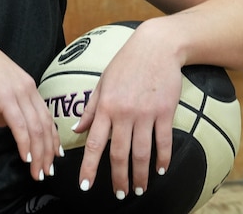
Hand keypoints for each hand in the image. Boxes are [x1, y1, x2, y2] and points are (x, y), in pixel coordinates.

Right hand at [0, 30, 61, 182]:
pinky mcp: (6, 98)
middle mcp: (29, 89)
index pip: (46, 116)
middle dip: (48, 152)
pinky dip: (25, 144)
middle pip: (45, 126)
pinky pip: (20, 126)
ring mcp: (19, 93)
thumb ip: (1, 108)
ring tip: (37, 172)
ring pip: (36, 129)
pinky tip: (26, 158)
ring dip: (38, 154)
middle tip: (47, 172)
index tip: (54, 156)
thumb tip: (4, 125)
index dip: (52, 138)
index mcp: (28, 86)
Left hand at [71, 25, 182, 199]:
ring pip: (142, 153)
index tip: (86, 186)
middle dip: (119, 179)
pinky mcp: (165, 111)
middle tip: (120, 196)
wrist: (157, 46)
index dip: (89, 167)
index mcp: (105, 106)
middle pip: (119, 154)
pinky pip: (163, 141)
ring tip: (140, 189)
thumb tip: (77, 130)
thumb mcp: (103, 82)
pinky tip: (160, 170)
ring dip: (140, 175)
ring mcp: (146, 113)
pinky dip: (162, 159)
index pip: (95, 144)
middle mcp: (124, 113)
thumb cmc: (126, 63)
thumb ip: (90, 108)